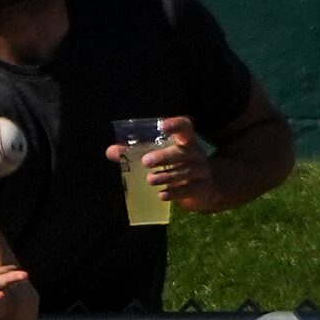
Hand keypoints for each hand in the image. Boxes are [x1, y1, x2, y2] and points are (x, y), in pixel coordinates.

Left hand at [103, 116, 220, 210]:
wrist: (209, 187)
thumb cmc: (180, 165)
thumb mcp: (164, 155)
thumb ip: (137, 152)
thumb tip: (110, 151)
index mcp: (187, 141)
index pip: (185, 127)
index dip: (176, 125)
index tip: (163, 126)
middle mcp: (196, 154)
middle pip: (182, 153)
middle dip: (164, 156)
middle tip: (145, 161)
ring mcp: (201, 171)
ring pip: (184, 172)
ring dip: (166, 176)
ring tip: (150, 180)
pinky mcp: (201, 188)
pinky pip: (188, 190)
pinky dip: (174, 193)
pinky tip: (162, 195)